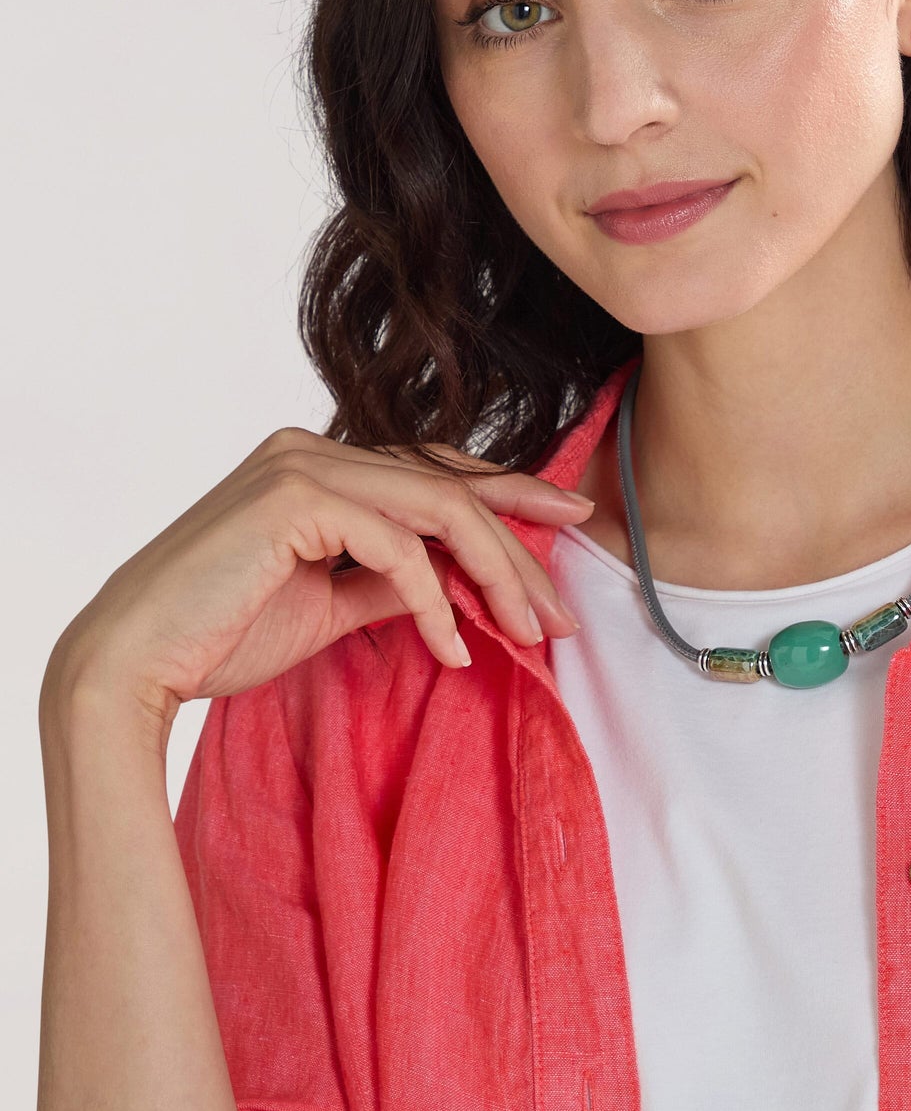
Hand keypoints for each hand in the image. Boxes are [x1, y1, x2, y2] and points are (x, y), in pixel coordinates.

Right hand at [44, 428, 592, 733]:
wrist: (137, 661)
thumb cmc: (220, 635)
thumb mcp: (330, 606)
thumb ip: (390, 583)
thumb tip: (455, 589)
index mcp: (318, 464)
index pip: (434, 471)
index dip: (509, 493)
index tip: (573, 521)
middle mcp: (313, 449)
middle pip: (450, 487)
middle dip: (519, 547)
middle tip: (564, 611)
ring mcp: (303, 465)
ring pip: (439, 507)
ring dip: (495, 574)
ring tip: (529, 633)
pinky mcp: (295, 497)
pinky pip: (399, 547)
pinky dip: (436, 602)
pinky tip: (454, 649)